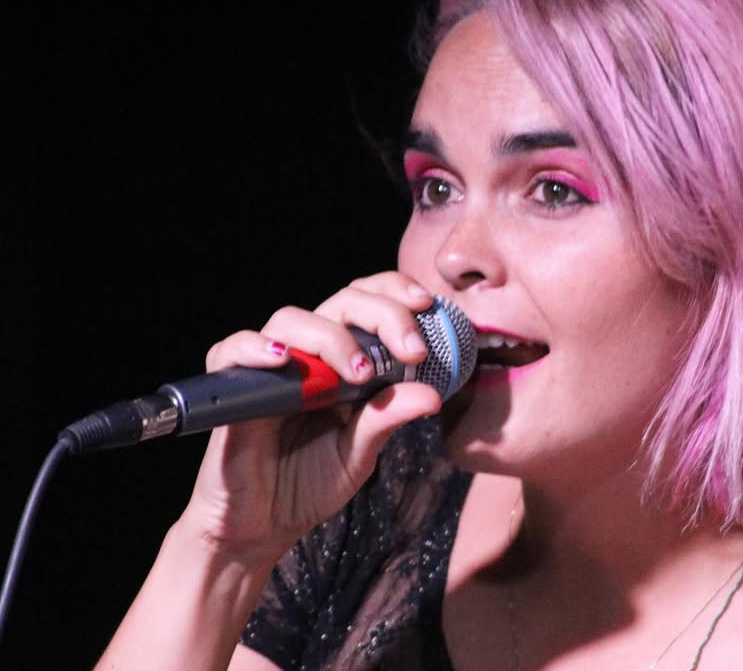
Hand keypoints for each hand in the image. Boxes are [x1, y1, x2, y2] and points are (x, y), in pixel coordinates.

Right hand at [175, 272, 442, 568]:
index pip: (366, 304)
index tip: (427, 305)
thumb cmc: (309, 484)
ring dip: (331, 338)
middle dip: (381, 315)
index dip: (394, 293)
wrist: (261, 527)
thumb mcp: (360, 453)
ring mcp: (268, 370)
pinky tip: (282, 359)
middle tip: (412, 350)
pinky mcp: (231, 392)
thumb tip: (433, 394)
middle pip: (339, 303)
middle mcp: (306, 356)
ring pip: (290, 320)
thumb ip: (388, 418)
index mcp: (342, 362)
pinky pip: (230, 351)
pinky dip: (254, 348)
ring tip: (359, 373)